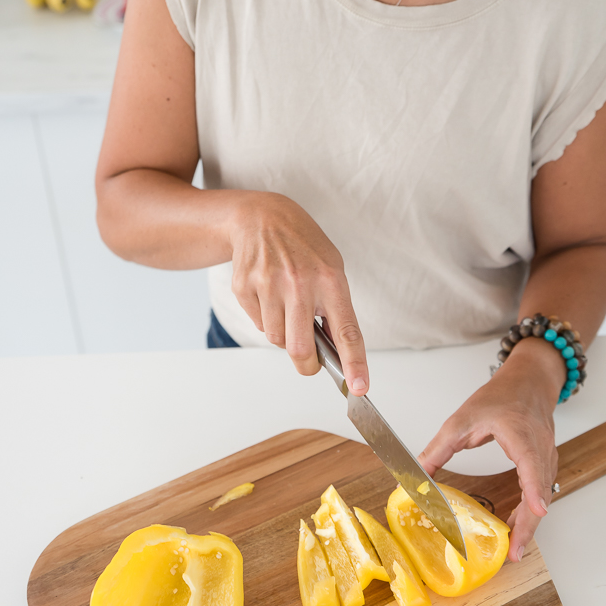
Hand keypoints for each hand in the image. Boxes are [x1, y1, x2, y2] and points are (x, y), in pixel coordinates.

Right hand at [229, 192, 368, 393]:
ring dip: (284, 335)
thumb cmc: (303, 246)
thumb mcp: (331, 268)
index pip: (346, 331)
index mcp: (330, 280)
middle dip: (306, 365)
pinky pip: (258, 325)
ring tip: (287, 307)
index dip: (354, 364)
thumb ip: (335, 309)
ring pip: (277, 339)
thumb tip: (335, 352)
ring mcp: (269, 285)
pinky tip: (269, 294)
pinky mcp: (245, 287)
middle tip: (310, 362)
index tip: (360, 387)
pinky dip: (266, 319)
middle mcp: (300, 283)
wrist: (262, 217)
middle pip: (300, 349)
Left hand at [417, 338, 562, 560]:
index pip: (532, 465)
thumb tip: (416, 475)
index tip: (536, 511)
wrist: (529, 381)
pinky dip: (530, 510)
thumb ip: (439, 448)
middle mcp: (540, 449)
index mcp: (522, 434)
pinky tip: (516, 524)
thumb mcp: (462, 419)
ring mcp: (547, 457)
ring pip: (543, 495)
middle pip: (540, 492)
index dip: (534, 490)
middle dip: (528, 524)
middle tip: (514, 552)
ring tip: (514, 548)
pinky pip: (541, 491)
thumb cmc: (502, 395)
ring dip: (529, 522)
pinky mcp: (544, 463)